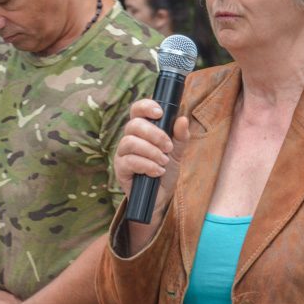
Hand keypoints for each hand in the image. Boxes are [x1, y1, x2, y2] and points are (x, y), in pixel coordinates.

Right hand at [114, 99, 189, 216]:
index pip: (137, 110)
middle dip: (154, 134)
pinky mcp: (120, 169)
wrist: (160, 196)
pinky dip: (147, 165)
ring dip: (151, 151)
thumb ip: (180, 136)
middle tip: (168, 147)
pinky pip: (129, 161)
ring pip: (129, 142)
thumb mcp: (177, 152)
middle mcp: (129, 138)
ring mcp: (122, 153)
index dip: (146, 106)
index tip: (160, 113)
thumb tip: (183, 119)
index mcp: (141, 129)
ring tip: (163, 161)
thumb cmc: (165, 170)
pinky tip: (157, 171)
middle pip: (133, 125)